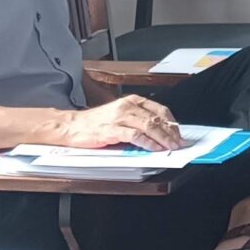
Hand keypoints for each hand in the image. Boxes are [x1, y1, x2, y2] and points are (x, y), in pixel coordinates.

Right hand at [56, 94, 183, 152]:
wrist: (70, 126)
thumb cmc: (94, 122)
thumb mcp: (119, 115)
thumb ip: (137, 120)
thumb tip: (158, 132)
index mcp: (132, 101)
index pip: (160, 110)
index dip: (172, 122)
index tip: (179, 133)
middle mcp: (128, 106)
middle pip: (157, 119)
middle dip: (171, 132)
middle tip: (179, 143)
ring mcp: (120, 117)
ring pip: (149, 126)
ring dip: (163, 138)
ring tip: (171, 147)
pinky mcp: (112, 130)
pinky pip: (135, 136)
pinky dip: (147, 143)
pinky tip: (154, 148)